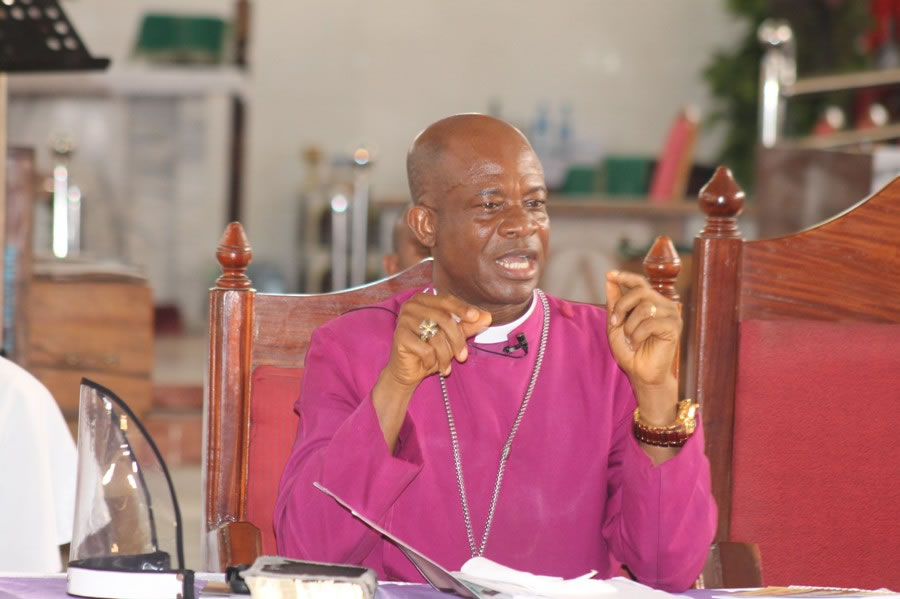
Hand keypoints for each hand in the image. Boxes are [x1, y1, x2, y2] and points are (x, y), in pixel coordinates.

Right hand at [373, 292, 490, 449]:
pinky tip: (430, 365)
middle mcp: (412, 306)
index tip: (476, 317)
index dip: (462, 309)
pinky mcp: (400, 336)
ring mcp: (404, 320)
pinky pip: (425, 348)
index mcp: (424, 300)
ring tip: (445, 366)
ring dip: (445, 355)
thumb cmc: (430, 349)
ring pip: (436, 335)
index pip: (447, 300)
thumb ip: (468, 325)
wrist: (408, 370)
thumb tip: (487, 317)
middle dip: (457, 340)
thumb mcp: (451, 337)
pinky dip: (431, 360)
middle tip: (463, 357)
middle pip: (444, 319)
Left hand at [605, 270, 680, 424]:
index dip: (625, 276)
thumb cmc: (630, 351)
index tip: (610, 274)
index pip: (640, 282)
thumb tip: (609, 279)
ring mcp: (671, 315)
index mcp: (650, 303)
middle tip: (615, 323)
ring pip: (645, 307)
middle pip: (640, 291)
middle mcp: (663, 305)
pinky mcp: (674, 328)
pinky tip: (637, 344)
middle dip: (622, 306)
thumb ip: (614, 303)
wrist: (641, 373)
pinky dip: (637, 335)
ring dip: (630, 325)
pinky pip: (651, 323)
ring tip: (630, 339)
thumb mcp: (616, 324)